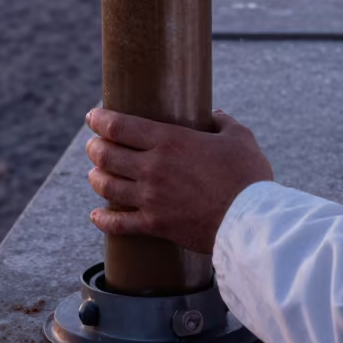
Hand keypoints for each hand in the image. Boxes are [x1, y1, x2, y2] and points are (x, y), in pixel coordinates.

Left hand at [85, 106, 273, 254]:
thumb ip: (222, 122)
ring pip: (107, 186)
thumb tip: (214, 116)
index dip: (100, 120)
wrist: (249, 220)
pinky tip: (96, 215)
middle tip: (92, 144)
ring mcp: (151, 198)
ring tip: (93, 173)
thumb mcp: (239, 136)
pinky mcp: (155, 225)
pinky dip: (102, 219)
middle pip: (107, 155)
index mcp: (169, 140)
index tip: (92, 116)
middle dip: (94, 147)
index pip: (120, 126)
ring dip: (95, 178)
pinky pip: (118, 224)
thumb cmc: (247, 175)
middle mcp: (153, 167)